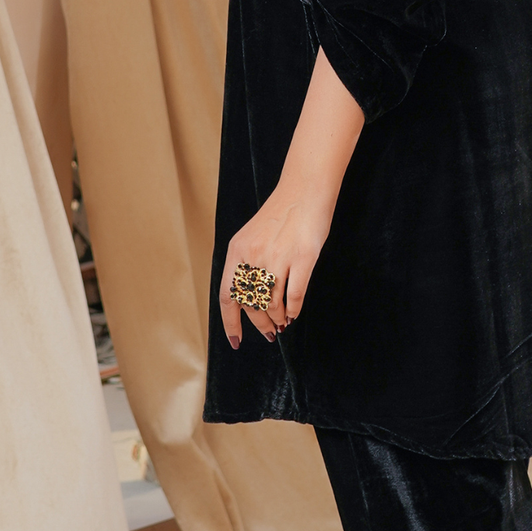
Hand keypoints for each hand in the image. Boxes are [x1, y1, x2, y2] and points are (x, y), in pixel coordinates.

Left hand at [219, 50, 363, 347]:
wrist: (304, 189)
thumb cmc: (281, 213)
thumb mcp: (252, 237)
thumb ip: (247, 264)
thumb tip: (250, 299)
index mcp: (237, 251)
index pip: (227, 296)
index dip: (231, 323)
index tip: (236, 341)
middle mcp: (254, 256)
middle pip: (251, 304)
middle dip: (259, 324)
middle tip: (269, 334)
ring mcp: (279, 257)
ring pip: (273, 303)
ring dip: (277, 319)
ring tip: (283, 324)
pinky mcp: (303, 257)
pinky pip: (295, 294)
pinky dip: (293, 309)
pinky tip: (294, 313)